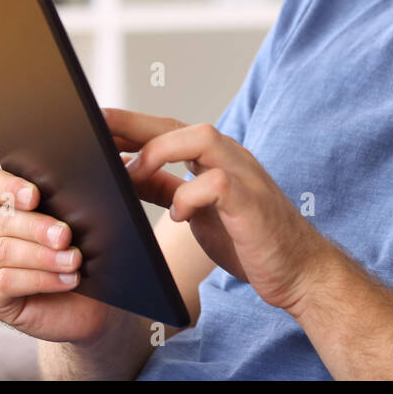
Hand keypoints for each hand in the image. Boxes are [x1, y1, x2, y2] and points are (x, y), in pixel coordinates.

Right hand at [0, 166, 129, 344]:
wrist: (94, 303)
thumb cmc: (89, 254)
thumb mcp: (90, 221)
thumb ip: (89, 193)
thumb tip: (111, 164)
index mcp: (6, 203)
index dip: (8, 186)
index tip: (35, 195)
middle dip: (36, 226)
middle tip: (66, 235)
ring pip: (2, 252)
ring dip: (42, 256)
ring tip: (74, 260)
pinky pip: (4, 283)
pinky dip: (40, 279)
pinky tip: (66, 280)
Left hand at [105, 107, 336, 312]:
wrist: (298, 270)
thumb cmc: (247, 239)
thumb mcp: (195, 211)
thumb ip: (166, 189)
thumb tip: (125, 174)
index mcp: (214, 160)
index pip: (166, 130)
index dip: (129, 125)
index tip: (93, 124)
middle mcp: (229, 158)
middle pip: (178, 125)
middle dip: (134, 124)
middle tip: (96, 128)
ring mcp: (244, 176)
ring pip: (203, 137)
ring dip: (161, 150)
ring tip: (133, 173)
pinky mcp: (252, 203)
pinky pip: (219, 183)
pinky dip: (191, 194)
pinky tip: (178, 214)